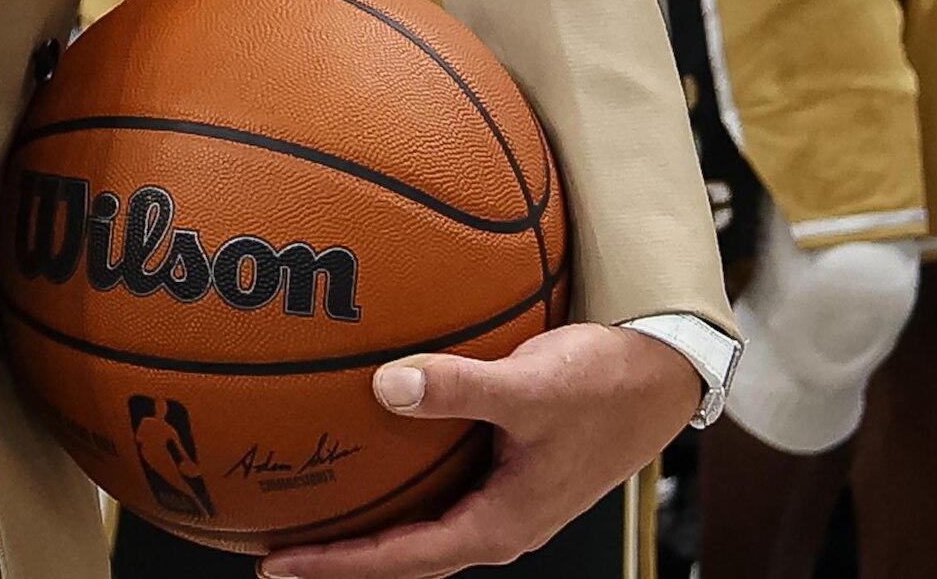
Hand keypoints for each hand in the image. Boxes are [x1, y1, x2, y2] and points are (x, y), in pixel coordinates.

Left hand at [255, 323, 708, 578]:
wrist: (663, 377)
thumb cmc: (604, 385)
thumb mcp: (529, 385)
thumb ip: (459, 386)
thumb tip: (386, 385)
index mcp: (501, 524)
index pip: (403, 560)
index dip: (339, 565)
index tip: (278, 563)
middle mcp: (498, 522)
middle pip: (404, 554)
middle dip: (341, 555)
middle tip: (274, 547)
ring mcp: (503, 500)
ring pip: (421, 524)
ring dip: (367, 524)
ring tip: (307, 509)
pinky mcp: (508, 471)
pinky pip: (438, 489)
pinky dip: (398, 482)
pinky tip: (369, 447)